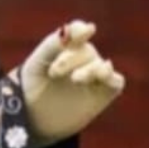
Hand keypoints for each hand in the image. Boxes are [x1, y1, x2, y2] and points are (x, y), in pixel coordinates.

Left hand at [20, 20, 125, 145]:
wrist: (32, 117)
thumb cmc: (33, 86)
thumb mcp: (37, 63)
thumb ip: (53, 44)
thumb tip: (69, 30)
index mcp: (67, 47)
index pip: (78, 32)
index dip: (80, 30)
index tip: (85, 32)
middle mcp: (83, 59)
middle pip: (86, 51)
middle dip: (71, 59)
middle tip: (54, 72)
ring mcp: (95, 76)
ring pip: (102, 66)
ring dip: (91, 69)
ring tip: (76, 79)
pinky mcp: (104, 93)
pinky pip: (116, 82)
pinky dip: (112, 77)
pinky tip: (103, 75)